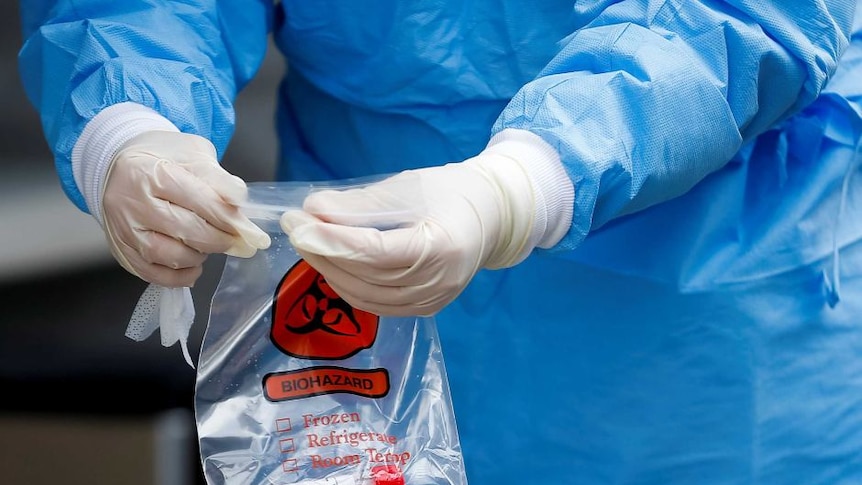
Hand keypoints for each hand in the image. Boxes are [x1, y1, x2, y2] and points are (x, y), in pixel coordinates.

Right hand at [102, 130, 270, 286]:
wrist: (116, 166)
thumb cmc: (160, 158)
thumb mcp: (192, 153)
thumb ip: (218, 177)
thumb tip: (239, 200)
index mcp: (154, 173)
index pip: (201, 201)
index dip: (231, 219)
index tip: (253, 233)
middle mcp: (134, 202)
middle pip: (187, 230)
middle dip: (221, 240)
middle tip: (238, 242)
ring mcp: (125, 229)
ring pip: (169, 256)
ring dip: (199, 257)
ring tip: (210, 245)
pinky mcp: (122, 249)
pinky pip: (153, 274)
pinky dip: (179, 276)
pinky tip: (194, 265)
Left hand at [280, 154, 538, 315]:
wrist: (491, 216)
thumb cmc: (450, 192)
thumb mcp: (405, 187)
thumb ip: (359, 204)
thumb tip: (312, 210)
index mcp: (442, 246)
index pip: (376, 251)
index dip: (333, 241)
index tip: (298, 224)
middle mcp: (440, 281)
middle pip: (367, 276)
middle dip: (324, 252)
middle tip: (296, 228)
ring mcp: (434, 300)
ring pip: (366, 295)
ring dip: (330, 270)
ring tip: (308, 243)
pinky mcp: (426, 308)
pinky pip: (377, 304)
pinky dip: (349, 286)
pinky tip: (332, 264)